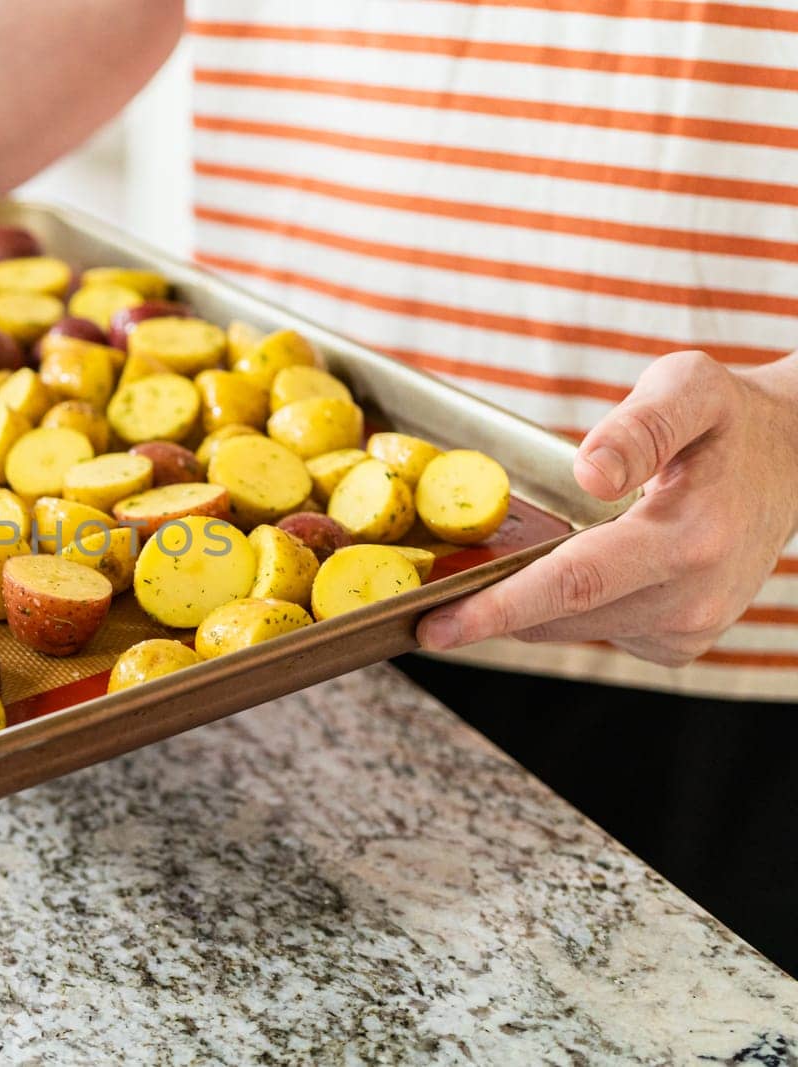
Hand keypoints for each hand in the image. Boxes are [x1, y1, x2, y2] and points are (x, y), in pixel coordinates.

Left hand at [418, 349, 797, 666]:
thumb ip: (640, 425)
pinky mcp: (678, 643)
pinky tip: (547, 573)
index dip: (498, 608)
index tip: (433, 628)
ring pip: (570, 627)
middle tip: (416, 603)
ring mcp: (688, 629)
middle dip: (484, 611)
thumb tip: (591, 474)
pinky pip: (595, 629)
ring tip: (466, 582)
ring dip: (516, 608)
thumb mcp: (690, 387)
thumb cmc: (730, 418)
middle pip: (559, 614)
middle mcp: (691, 599)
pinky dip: (556, 609)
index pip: (574, 583)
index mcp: (689, 539)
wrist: (795, 463)